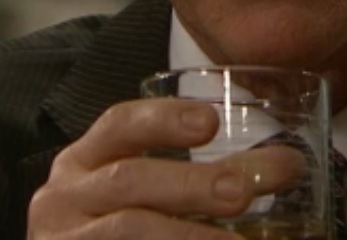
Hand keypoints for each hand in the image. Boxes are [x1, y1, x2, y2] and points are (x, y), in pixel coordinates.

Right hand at [27, 98, 302, 237]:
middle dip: (192, 183)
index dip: (163, 119)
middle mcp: (64, 198)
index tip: (210, 122)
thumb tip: (282, 168)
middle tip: (244, 192)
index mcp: (82, 163)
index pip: (119, 124)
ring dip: (191, 236)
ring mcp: (63, 239)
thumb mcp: (135, 196)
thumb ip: (193, 179)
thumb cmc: (110, 230)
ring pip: (129, 227)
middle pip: (128, 179)